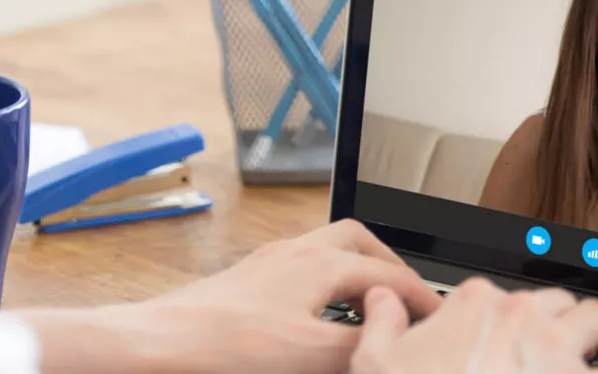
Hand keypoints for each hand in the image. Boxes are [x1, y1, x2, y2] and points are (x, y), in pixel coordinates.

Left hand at [22, 219, 442, 373]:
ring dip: (354, 272)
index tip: (441, 317)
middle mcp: (294, 253)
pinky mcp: (244, 283)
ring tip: (370, 306)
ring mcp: (266, 265)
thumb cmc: (225, 346)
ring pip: (325, 252)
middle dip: (389, 266)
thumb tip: (394, 347)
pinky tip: (318, 318)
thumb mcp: (311, 355)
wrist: (157, 345)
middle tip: (409, 297)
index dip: (422, 297)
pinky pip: (298, 271)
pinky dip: (323, 287)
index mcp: (319, 263)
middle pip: (357, 242)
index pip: (389, 274)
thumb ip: (360, 349)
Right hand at [350, 277, 597, 373]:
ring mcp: (557, 352)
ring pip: (595, 324)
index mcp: (475, 305)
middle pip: (553, 305)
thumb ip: (379, 324)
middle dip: (562, 321)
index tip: (497, 335)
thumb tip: (381, 301)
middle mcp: (522, 318)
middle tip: (569, 340)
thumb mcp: (372, 364)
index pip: (494, 297)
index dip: (499, 319)